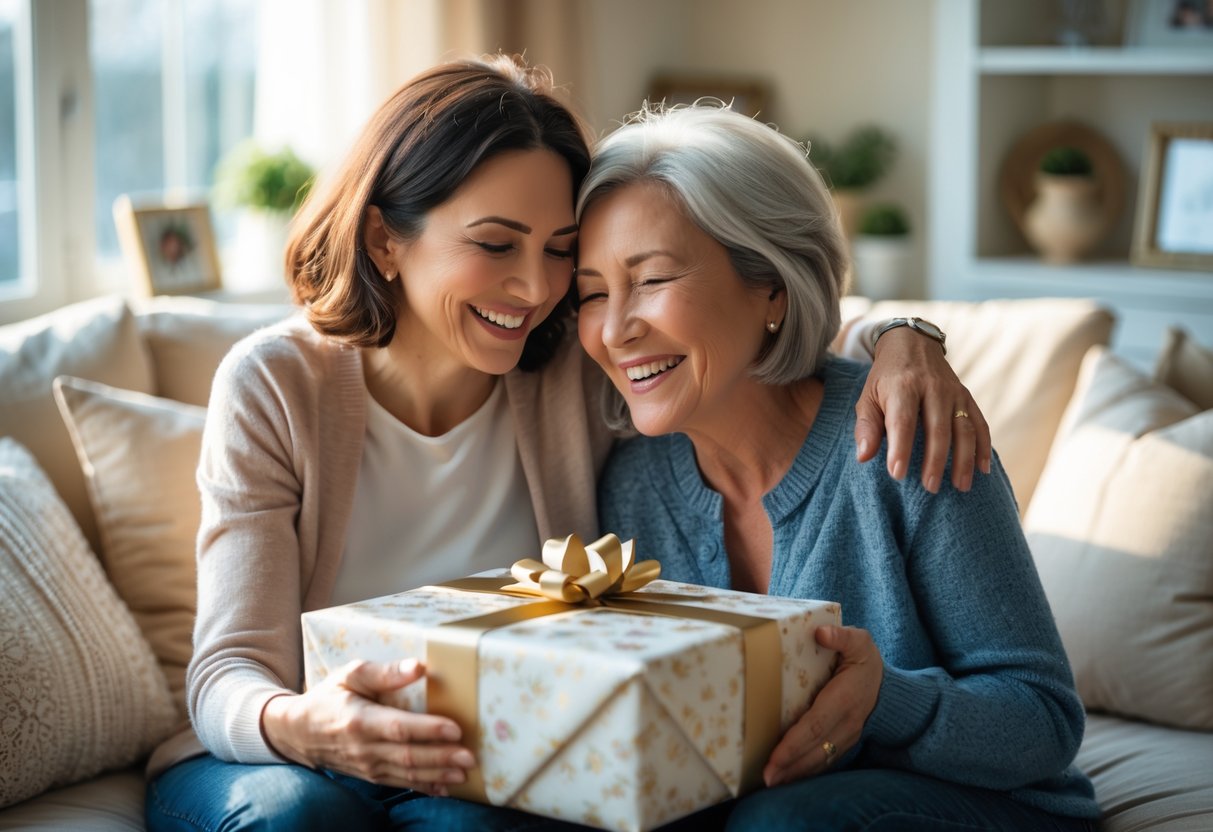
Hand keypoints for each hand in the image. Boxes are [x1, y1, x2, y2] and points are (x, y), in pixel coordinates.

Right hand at [261, 658, 473, 793]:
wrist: (299, 732)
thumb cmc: (330, 697)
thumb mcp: (350, 675)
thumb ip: (384, 672)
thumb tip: (418, 667)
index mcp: (360, 720)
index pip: (399, 727)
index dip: (428, 730)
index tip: (455, 729)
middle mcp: (364, 748)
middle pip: (408, 755)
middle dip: (441, 758)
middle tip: (470, 757)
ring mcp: (368, 766)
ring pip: (407, 773)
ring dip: (438, 775)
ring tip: (464, 773)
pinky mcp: (371, 775)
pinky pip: (400, 784)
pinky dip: (423, 787)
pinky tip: (444, 788)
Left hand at [763, 626, 881, 786]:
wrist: (890, 689)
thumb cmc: (866, 661)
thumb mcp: (860, 642)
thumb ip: (841, 636)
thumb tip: (821, 633)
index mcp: (844, 699)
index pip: (816, 725)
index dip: (794, 742)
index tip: (775, 756)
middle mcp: (846, 723)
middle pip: (815, 749)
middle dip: (790, 764)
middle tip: (766, 778)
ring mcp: (846, 736)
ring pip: (819, 759)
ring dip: (795, 773)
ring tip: (770, 783)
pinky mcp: (843, 743)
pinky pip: (824, 761)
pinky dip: (805, 771)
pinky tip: (787, 778)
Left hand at [855, 327, 991, 492]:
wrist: (911, 343)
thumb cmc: (884, 378)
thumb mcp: (867, 397)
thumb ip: (866, 426)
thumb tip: (864, 457)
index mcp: (902, 386)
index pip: (903, 421)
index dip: (900, 448)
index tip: (897, 474)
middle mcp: (932, 387)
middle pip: (937, 428)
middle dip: (935, 460)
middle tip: (930, 488)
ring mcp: (953, 392)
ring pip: (964, 428)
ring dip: (964, 459)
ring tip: (960, 487)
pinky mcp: (966, 396)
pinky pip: (980, 423)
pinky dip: (983, 447)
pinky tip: (983, 470)